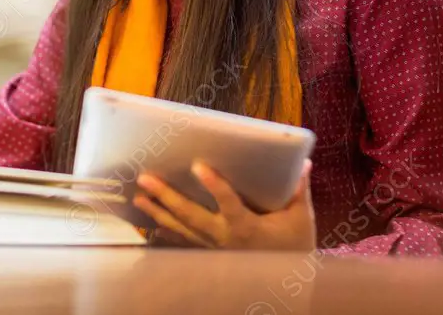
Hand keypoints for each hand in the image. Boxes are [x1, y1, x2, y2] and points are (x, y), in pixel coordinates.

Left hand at [133, 158, 315, 249]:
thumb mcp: (300, 218)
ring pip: (182, 230)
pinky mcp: (210, 255)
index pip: (229, 203)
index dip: (214, 185)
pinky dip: (166, 236)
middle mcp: (225, 238)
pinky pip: (184, 245)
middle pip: (192, 216)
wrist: (288, 281)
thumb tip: (303, 162)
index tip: (199, 166)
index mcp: (248, 226)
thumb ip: (298, 190)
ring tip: (139, 197)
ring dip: (159, 213)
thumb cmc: (294, 245)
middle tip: (146, 179)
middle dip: (167, 197)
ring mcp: (215, 249)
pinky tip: (150, 226)